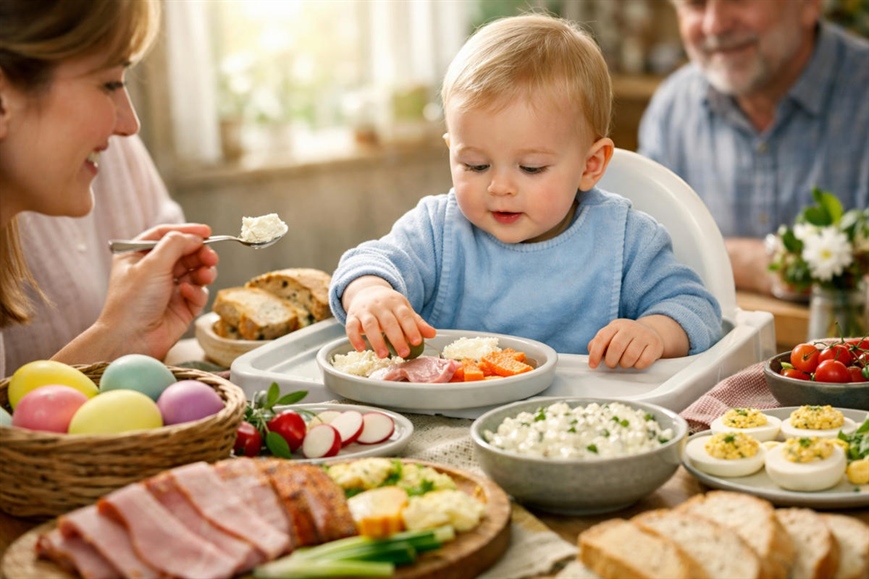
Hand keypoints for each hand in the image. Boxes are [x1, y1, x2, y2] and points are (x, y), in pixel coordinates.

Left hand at [56, 224, 218, 363]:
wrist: (132, 340)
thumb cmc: (132, 303)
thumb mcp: (151, 264)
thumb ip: (175, 244)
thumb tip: (195, 237)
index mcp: (138, 256)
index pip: (165, 236)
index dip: (186, 231)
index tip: (206, 232)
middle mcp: (154, 271)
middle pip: (185, 253)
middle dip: (200, 254)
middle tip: (211, 257)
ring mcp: (169, 289)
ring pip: (196, 272)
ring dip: (203, 271)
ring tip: (206, 275)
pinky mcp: (182, 307)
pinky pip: (198, 293)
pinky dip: (197, 292)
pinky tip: (188, 295)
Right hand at [342, 276, 435, 357]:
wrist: (366, 291)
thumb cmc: (389, 306)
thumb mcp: (404, 310)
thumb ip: (417, 323)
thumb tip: (432, 334)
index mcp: (396, 303)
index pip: (405, 315)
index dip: (411, 328)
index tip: (417, 342)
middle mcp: (380, 305)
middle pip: (388, 322)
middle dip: (396, 338)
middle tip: (404, 354)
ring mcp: (365, 310)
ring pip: (370, 325)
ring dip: (376, 340)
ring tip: (383, 355)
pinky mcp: (352, 316)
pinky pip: (350, 327)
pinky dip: (355, 338)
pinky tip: (361, 349)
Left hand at [587, 319, 665, 369]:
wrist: (651, 332)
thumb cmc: (626, 338)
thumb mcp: (611, 336)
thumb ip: (599, 343)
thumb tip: (591, 350)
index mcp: (616, 325)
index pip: (602, 338)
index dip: (595, 353)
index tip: (593, 365)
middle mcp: (630, 328)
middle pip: (616, 347)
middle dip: (611, 361)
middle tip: (611, 365)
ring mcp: (644, 335)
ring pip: (630, 356)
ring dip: (625, 364)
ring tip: (624, 362)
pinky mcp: (655, 344)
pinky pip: (644, 361)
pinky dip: (638, 366)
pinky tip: (636, 362)